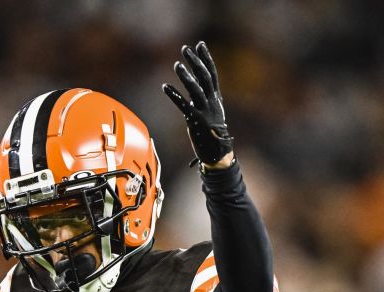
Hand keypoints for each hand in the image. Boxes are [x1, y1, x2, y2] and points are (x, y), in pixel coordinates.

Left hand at [162, 41, 234, 167]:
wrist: (218, 154)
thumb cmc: (212, 134)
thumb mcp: (210, 112)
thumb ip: (203, 99)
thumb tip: (193, 88)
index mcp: (216, 99)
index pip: (212, 74)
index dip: (206, 58)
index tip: (200, 44)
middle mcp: (212, 102)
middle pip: (204, 77)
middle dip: (195, 62)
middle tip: (185, 49)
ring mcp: (205, 111)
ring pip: (196, 89)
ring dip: (186, 76)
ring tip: (177, 65)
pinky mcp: (196, 121)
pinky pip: (184, 106)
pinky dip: (174, 95)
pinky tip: (165, 86)